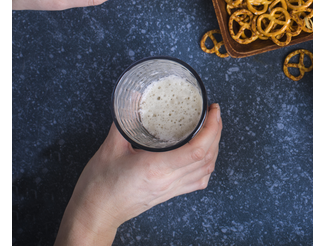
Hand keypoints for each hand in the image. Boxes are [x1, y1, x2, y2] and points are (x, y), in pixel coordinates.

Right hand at [54, 104, 221, 245]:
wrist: (96, 214)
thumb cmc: (99, 186)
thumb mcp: (109, 148)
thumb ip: (123, 123)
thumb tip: (131, 99)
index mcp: (156, 167)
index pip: (197, 149)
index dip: (211, 128)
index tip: (212, 111)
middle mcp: (168, 180)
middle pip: (207, 157)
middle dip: (216, 132)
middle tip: (214, 113)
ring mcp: (171, 189)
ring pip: (206, 169)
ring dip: (215, 147)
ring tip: (212, 129)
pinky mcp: (170, 194)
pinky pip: (198, 181)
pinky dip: (207, 166)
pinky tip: (204, 155)